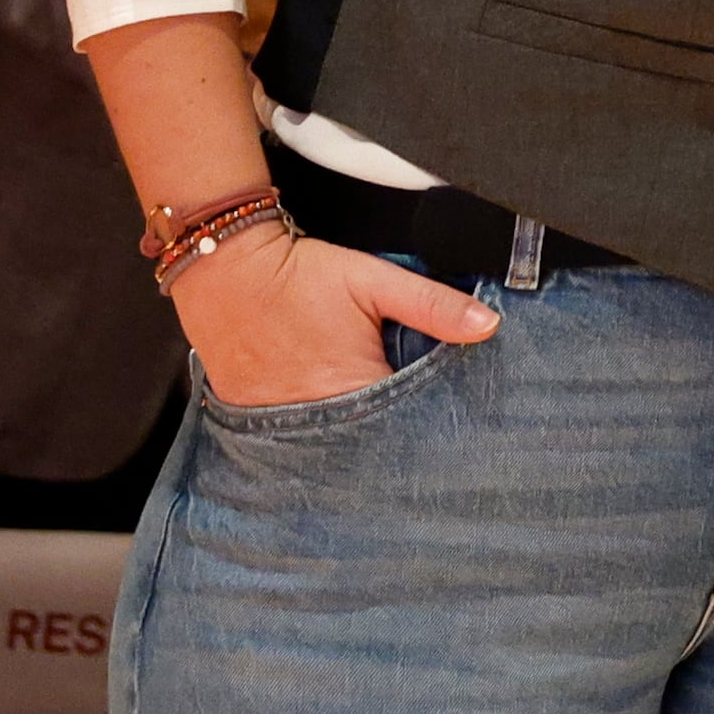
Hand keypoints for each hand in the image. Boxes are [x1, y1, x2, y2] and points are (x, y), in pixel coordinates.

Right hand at [162, 221, 500, 409]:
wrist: (225, 269)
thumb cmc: (299, 274)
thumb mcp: (375, 280)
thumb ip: (433, 305)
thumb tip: (487, 325)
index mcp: (353, 389)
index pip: (407, 422)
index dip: (426, 417)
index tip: (440, 414)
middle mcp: (316, 419)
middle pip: (369, 442)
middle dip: (391, 432)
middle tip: (403, 417)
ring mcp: (279, 425)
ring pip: (331, 444)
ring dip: (351, 436)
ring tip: (364, 418)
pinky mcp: (251, 422)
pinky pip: (293, 438)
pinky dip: (313, 431)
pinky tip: (323, 414)